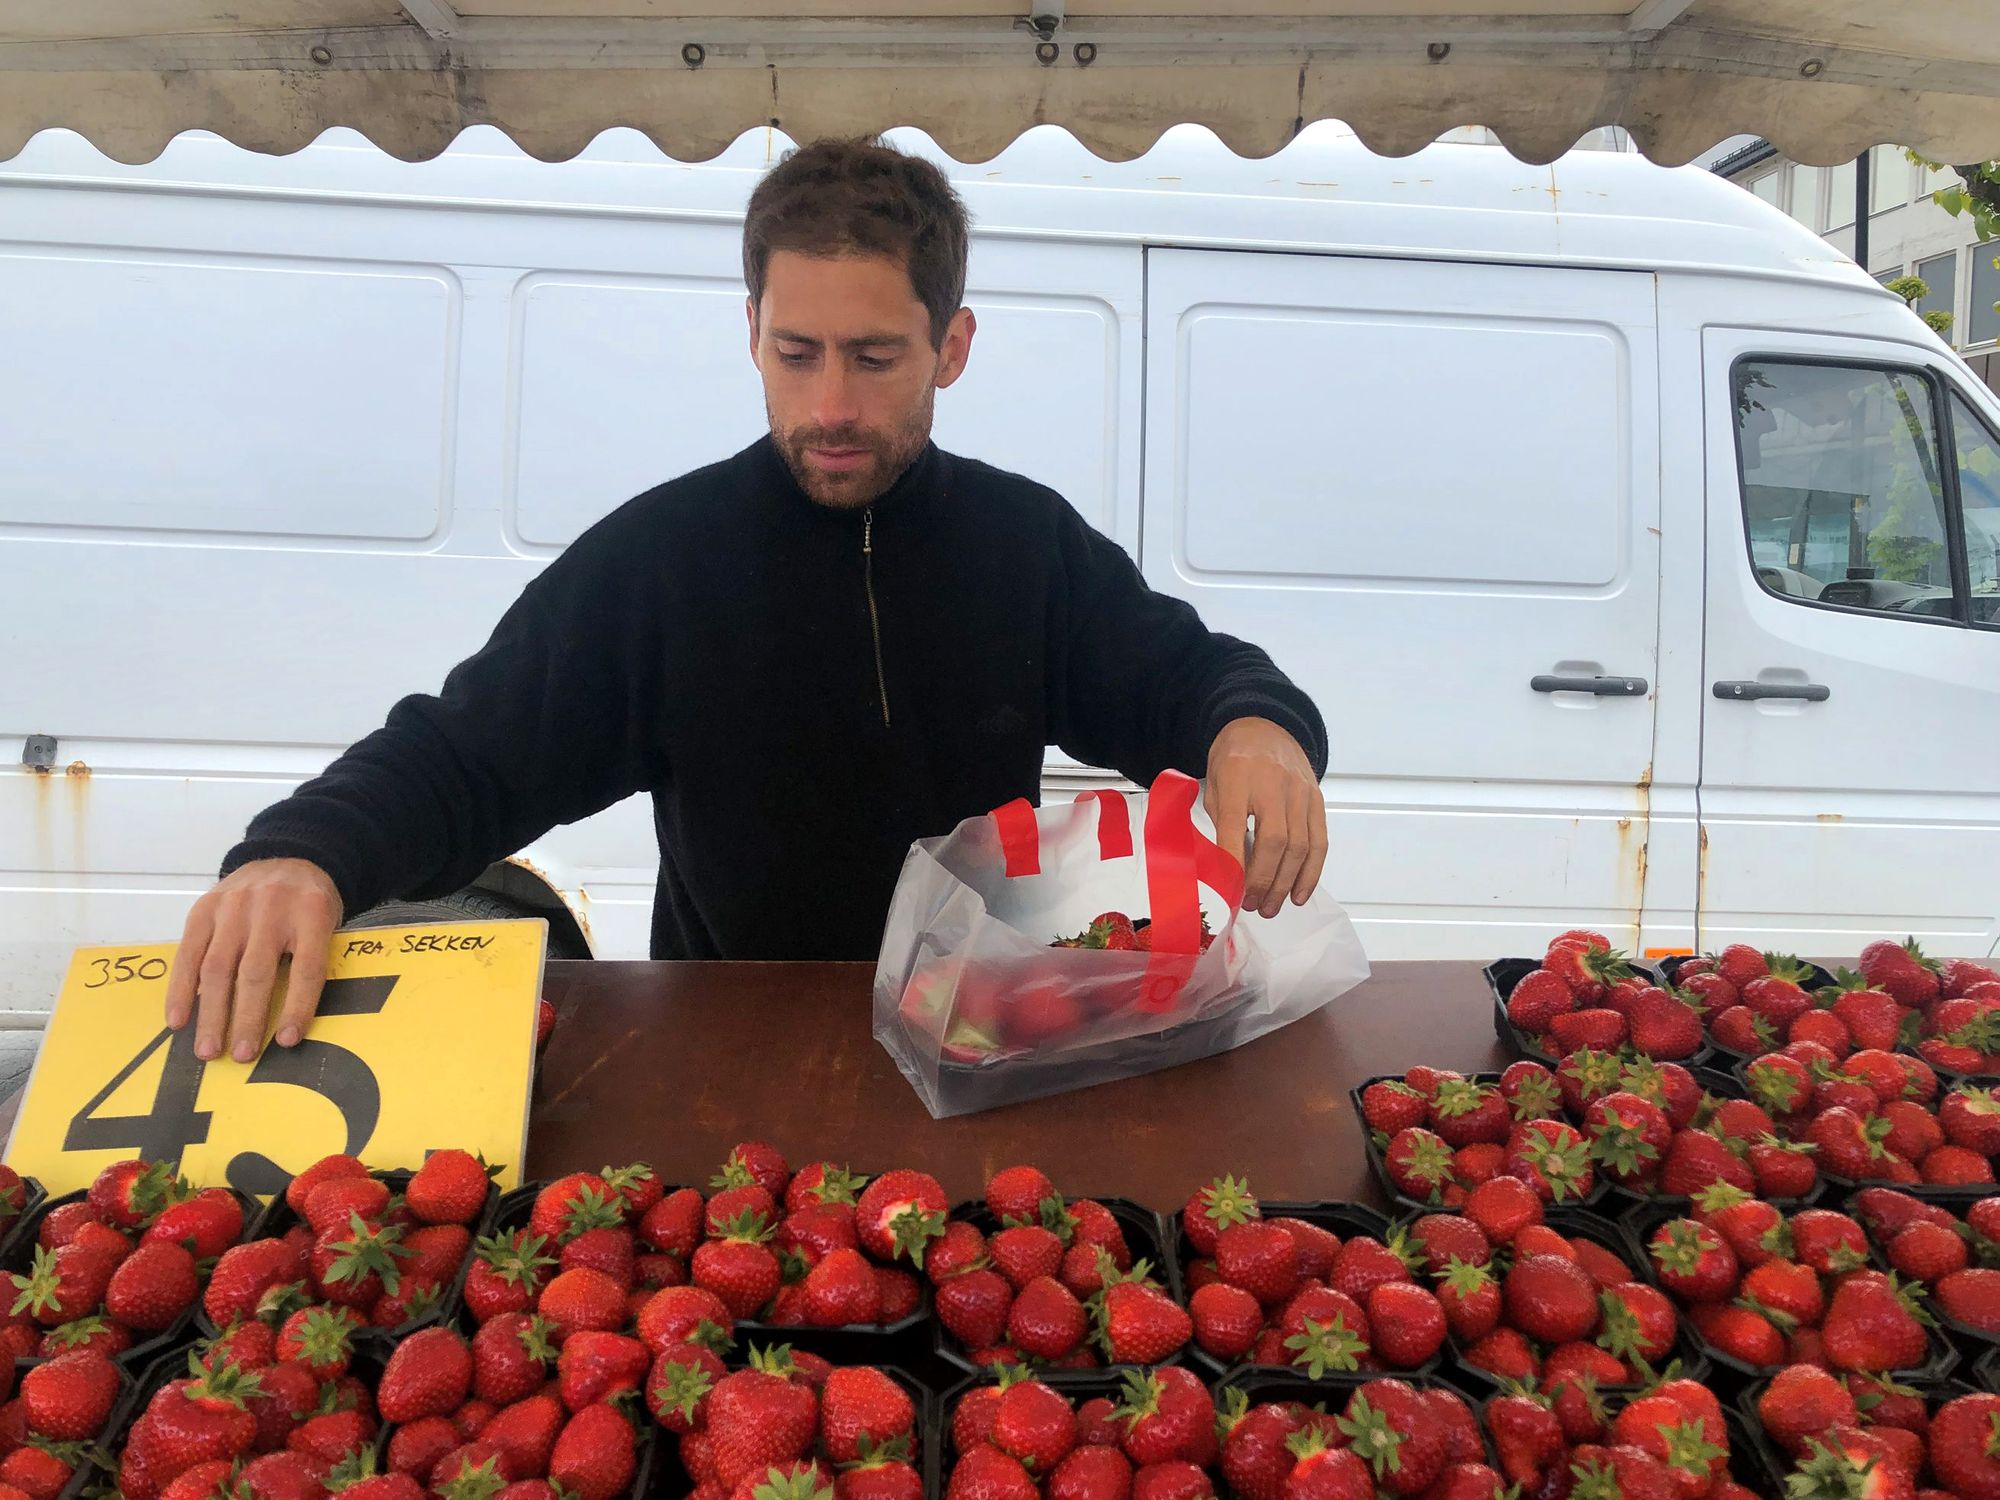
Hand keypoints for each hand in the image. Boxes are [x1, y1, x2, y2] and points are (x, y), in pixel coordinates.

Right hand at [164, 859, 341, 1062]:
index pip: (307, 967)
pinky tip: (178, 1021)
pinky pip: (188, 955)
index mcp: (312, 913)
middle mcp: (271, 909)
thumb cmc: (309, 904)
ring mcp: (234, 908)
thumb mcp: (329, 923)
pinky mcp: (204, 910)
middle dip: (247, 1018)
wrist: (287, 856)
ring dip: (211, 1014)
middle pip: (256, 972)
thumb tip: (296, 1023)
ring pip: (218, 968)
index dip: (298, 1006)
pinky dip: (181, 991)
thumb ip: (314, 959)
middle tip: (241, 1055)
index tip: (288, 1041)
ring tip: (209, 1050)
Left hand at [1204, 717, 1328, 918]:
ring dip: (1285, 884)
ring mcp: (1300, 793)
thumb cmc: (1231, 762)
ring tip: (1269, 908)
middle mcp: (1273, 786)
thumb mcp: (1214, 786)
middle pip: (1275, 843)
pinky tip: (1298, 894)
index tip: (1227, 892)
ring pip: (1300, 847)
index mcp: (1237, 779)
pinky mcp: (1317, 800)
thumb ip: (1221, 823)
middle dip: (1263, 882)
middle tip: (1250, 906)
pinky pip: (1319, 841)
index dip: (1232, 863)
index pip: (1235, 826)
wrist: (1263, 726)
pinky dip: (1311, 873)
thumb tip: (1227, 872)